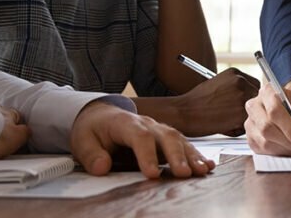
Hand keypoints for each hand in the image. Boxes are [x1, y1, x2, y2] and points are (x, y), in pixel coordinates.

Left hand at [70, 101, 214, 178]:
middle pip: (166, 136)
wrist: (101, 116)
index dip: (147, 155)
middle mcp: (147, 123)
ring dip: (192, 155)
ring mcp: (159, 129)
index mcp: (125, 122)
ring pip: (179, 139)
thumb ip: (90, 154)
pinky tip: (207, 165)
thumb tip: (101, 167)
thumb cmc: (93, 130)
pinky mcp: (166, 138)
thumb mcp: (82, 140)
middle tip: (184, 173)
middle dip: (176, 155)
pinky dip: (197, 155)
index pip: (140, 136)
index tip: (153, 174)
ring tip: (201, 170)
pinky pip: (184, 144)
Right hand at [174, 69, 259, 136]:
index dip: (248, 97)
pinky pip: (247, 123)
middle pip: (257, 97)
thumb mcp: (217, 85)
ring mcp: (242, 96)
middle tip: (232, 115)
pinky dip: (237, 128)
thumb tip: (247, 96)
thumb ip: (234, 88)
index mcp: (235, 73)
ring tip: (224, 121)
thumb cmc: (196, 102)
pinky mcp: (240, 112)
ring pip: (252, 111)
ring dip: (242, 118)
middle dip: (248, 107)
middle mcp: (241, 81)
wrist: (183, 112)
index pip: (254, 84)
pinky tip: (222, 126)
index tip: (240, 105)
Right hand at [244, 83, 290, 156]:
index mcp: (268, 92)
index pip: (275, 111)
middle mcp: (254, 106)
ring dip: (286, 150)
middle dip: (289, 143)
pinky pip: (263, 152)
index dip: (290, 128)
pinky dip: (280, 155)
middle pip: (267, 128)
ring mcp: (250, 123)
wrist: (290, 110)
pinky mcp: (251, 139)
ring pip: (265, 142)